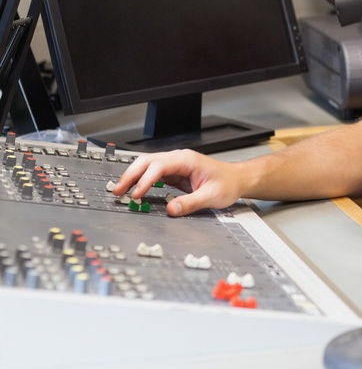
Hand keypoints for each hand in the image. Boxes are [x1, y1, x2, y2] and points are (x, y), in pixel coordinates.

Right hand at [113, 149, 242, 216]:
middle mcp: (178, 158)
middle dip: (130, 175)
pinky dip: (141, 180)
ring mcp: (175, 164)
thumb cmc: (227, 183)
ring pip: (147, 165)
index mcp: (187, 160)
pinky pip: (152, 173)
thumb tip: (171, 210)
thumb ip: (191, 203)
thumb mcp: (211, 196)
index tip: (137, 194)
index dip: (145, 180)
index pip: (159, 166)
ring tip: (120, 190)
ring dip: (133, 176)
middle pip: (147, 161)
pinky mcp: (174, 172)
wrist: (237, 179)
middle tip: (117, 191)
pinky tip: (134, 190)